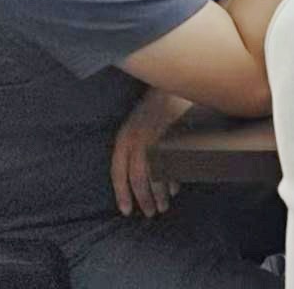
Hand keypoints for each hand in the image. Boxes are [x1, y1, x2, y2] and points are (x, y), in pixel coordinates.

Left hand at [110, 88, 190, 217]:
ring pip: (155, 175)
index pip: (118, 173)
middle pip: (138, 179)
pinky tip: (174, 189)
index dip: (122, 194)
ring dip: (159, 195)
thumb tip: (144, 174)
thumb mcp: (139, 125)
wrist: (174, 81)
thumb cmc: (156, 105)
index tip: (126, 211)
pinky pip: (172, 166)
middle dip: (143, 199)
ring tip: (163, 206)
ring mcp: (156, 139)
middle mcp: (137, 140)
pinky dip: (172, 181)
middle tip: (150, 213)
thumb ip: (137, 147)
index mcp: (124, 138)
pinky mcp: (173, 137)